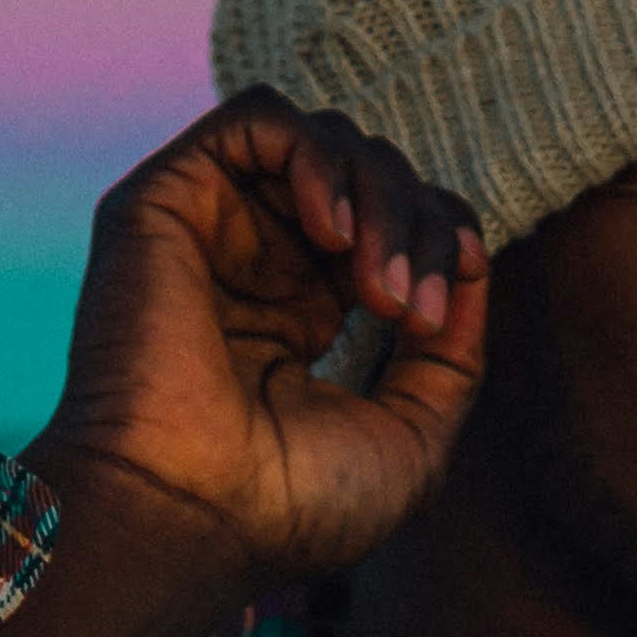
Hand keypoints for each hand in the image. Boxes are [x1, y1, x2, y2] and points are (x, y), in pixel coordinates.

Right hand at [42, 89, 491, 596]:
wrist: (188, 518)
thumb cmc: (289, 508)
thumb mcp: (413, 436)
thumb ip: (453, 353)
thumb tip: (472, 262)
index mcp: (299, 316)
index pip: (395, 226)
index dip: (438, 244)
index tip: (437, 318)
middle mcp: (253, 265)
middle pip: (374, 177)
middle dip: (418, 227)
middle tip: (409, 310)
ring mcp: (210, 231)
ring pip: (327, 141)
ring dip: (380, 199)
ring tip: (375, 285)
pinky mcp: (164, 202)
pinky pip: (258, 117)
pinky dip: (315, 156)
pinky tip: (330, 231)